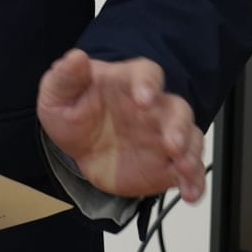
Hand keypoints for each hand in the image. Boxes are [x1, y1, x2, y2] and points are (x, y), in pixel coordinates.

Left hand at [36, 49, 203, 201]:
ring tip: (185, 168)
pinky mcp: (167, 164)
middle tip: (172, 143)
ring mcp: (163, 136)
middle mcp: (153, 108)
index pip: (147, 73)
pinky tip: (191, 193)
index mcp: (127, 83)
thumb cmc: (73, 112)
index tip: (143, 98)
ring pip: (190, 138)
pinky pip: (188, 171)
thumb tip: (76, 58)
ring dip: (192, 153)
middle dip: (178, 125)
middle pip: (177, 108)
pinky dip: (194, 181)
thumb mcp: (58, 94)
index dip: (148, 83)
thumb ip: (66, 76)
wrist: (79, 150)